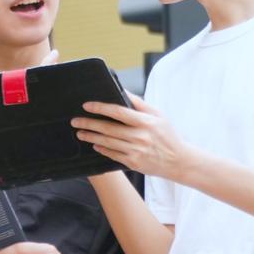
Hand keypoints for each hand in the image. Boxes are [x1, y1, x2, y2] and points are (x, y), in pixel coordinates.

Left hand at [72, 95, 190, 180]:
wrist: (179, 161)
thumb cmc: (167, 135)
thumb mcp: (158, 115)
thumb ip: (139, 103)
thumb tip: (122, 90)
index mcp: (146, 122)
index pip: (118, 112)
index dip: (100, 108)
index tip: (87, 105)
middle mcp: (140, 136)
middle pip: (108, 128)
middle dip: (89, 123)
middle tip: (75, 120)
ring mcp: (136, 151)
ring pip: (107, 142)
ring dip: (91, 136)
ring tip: (80, 132)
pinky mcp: (133, 163)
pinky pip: (113, 155)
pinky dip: (102, 149)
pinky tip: (94, 144)